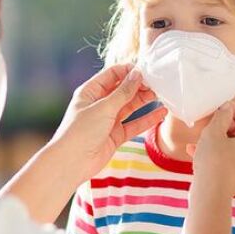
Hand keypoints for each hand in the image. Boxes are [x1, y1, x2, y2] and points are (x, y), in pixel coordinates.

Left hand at [51, 64, 167, 181]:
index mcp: (90, 91)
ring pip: (129, 106)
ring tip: (162, 94)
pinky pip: (134, 124)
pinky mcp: (115, 135)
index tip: (146, 71)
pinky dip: (147, 119)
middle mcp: (99, 104)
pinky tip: (161, 113)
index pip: (112, 74)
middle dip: (139, 86)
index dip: (129, 71)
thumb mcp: (103, 108)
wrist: (72, 163)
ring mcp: (107, 120)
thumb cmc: (81, 131)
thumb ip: (123, 92)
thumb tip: (137, 74)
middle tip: (158, 83)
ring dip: (144, 100)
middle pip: (123, 90)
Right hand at [187, 102, 234, 196]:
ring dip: (218, 139)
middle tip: (212, 120)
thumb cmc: (214, 161)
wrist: (209, 195)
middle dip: (226, 125)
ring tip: (200, 135)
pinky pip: (229, 161)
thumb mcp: (214, 132)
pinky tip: (194, 150)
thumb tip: (226, 109)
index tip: (223, 108)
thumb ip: (222, 116)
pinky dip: (216, 154)